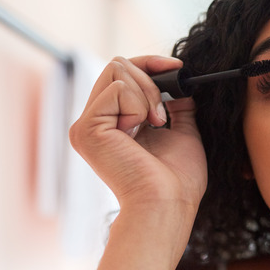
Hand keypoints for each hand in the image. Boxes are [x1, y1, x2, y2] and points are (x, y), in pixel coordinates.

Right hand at [69, 56, 206, 216]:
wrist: (167, 204)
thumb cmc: (177, 181)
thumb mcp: (182, 133)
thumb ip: (177, 107)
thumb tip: (180, 84)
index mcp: (113, 123)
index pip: (123, 74)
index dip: (150, 65)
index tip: (178, 69)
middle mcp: (94, 122)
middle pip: (118, 65)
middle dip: (151, 81)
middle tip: (163, 116)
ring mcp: (87, 125)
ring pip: (117, 70)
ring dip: (147, 94)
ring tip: (154, 125)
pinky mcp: (86, 128)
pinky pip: (117, 89)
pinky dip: (138, 106)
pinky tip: (141, 130)